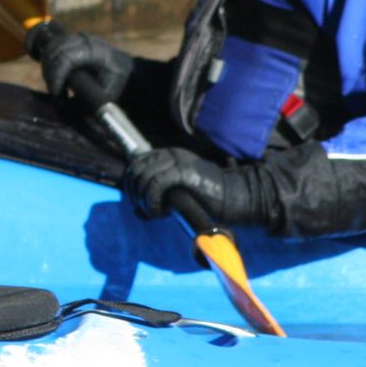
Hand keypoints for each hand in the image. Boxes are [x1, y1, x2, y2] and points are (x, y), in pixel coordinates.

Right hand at [32, 25, 132, 108]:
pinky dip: (51, 59)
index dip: (56, 76)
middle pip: (55, 50)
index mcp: (95, 51)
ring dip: (48, 66)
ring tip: (56, 85)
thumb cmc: (118, 85)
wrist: (129, 72)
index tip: (56, 93)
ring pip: (52, 46)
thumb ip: (82, 101)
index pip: (65, 58)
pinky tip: (56, 75)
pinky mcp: (75, 39)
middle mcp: (86, 39)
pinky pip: (56, 45)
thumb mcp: (103, 97)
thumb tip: (59, 104)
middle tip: (55, 92)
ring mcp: (80, 37)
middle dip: (50, 73)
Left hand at [122, 147, 253, 223]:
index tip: (138, 202)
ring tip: (156, 212)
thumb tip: (137, 209)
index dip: (131, 184)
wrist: (234, 196)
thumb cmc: (207, 198)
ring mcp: (178, 160)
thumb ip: (159, 193)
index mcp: (169, 154)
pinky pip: (156, 184)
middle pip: (136, 169)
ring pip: (144, 177)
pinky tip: (162, 212)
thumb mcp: (178, 191)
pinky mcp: (184, 172)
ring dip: (145, 199)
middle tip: (146, 210)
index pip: (136, 163)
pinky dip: (153, 201)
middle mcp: (171, 153)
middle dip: (135, 193)